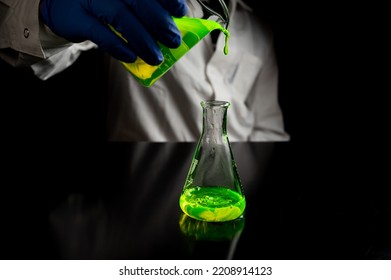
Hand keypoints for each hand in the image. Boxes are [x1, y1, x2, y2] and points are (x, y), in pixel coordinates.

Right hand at [40, 0, 186, 64]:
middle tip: (173, 41)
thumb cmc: (102, 5)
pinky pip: (101, 34)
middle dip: (160, 23)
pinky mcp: (76, 17)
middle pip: (138, 1)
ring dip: (143, 41)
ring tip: (155, 57)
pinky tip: (132, 57)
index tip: (181, 12)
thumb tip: (174, 26)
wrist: (60, 4)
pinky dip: (119, 48)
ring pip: (121, 18)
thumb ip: (144, 9)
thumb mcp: (124, 1)